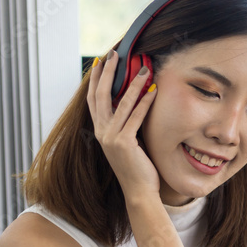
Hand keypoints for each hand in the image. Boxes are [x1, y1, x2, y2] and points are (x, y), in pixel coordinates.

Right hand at [86, 50, 160, 200]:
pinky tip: (153, 89)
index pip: (93, 100)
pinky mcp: (124, 143)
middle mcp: (102, 132)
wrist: (139, 192)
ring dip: (132, 83)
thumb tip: (132, 107)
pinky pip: (136, 116)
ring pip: (120, 103)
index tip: (100, 62)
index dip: (95, 80)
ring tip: (143, 68)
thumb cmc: (137, 168)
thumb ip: (125, 126)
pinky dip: (145, 101)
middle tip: (114, 54)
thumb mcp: (127, 143)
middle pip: (101, 95)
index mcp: (100, 131)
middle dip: (107, 72)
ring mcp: (111, 137)